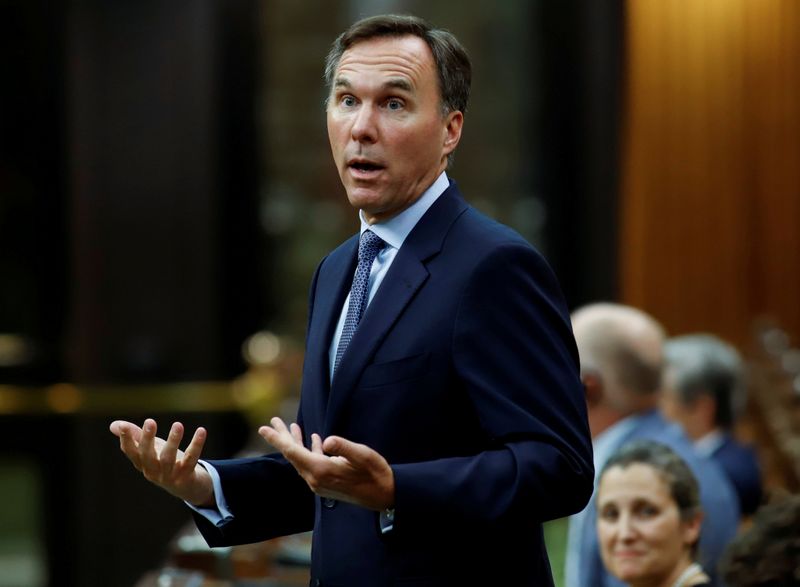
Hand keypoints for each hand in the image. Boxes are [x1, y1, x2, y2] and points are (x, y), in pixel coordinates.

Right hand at [109, 418, 213, 506]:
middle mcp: (154, 472)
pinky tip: (201, 431)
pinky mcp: (187, 477)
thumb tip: (114, 425)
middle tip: (150, 421)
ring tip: (178, 425)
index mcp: (143, 464)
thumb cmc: (167, 464)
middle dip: (147, 439)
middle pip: (147, 456)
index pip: (131, 452)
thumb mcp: (152, 449)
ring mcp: (170, 476)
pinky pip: (191, 460)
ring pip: (169, 459)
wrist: (190, 487)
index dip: (126, 440)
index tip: (124, 427)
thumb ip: (135, 437)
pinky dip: (196, 445)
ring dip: (173, 441)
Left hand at [259, 417, 394, 510]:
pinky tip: (314, 439)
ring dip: (295, 443)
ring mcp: (319, 482)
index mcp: (322, 470)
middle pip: (293, 455)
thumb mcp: (362, 455)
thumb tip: (326, 440)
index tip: (264, 429)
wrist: (384, 495)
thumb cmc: (375, 473)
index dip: (278, 439)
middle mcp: (316, 478)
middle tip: (271, 423)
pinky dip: (309, 450)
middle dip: (282, 438)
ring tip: (291, 427)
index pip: (293, 452)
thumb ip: (343, 446)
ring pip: (301, 459)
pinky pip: (311, 464)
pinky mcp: (326, 482)